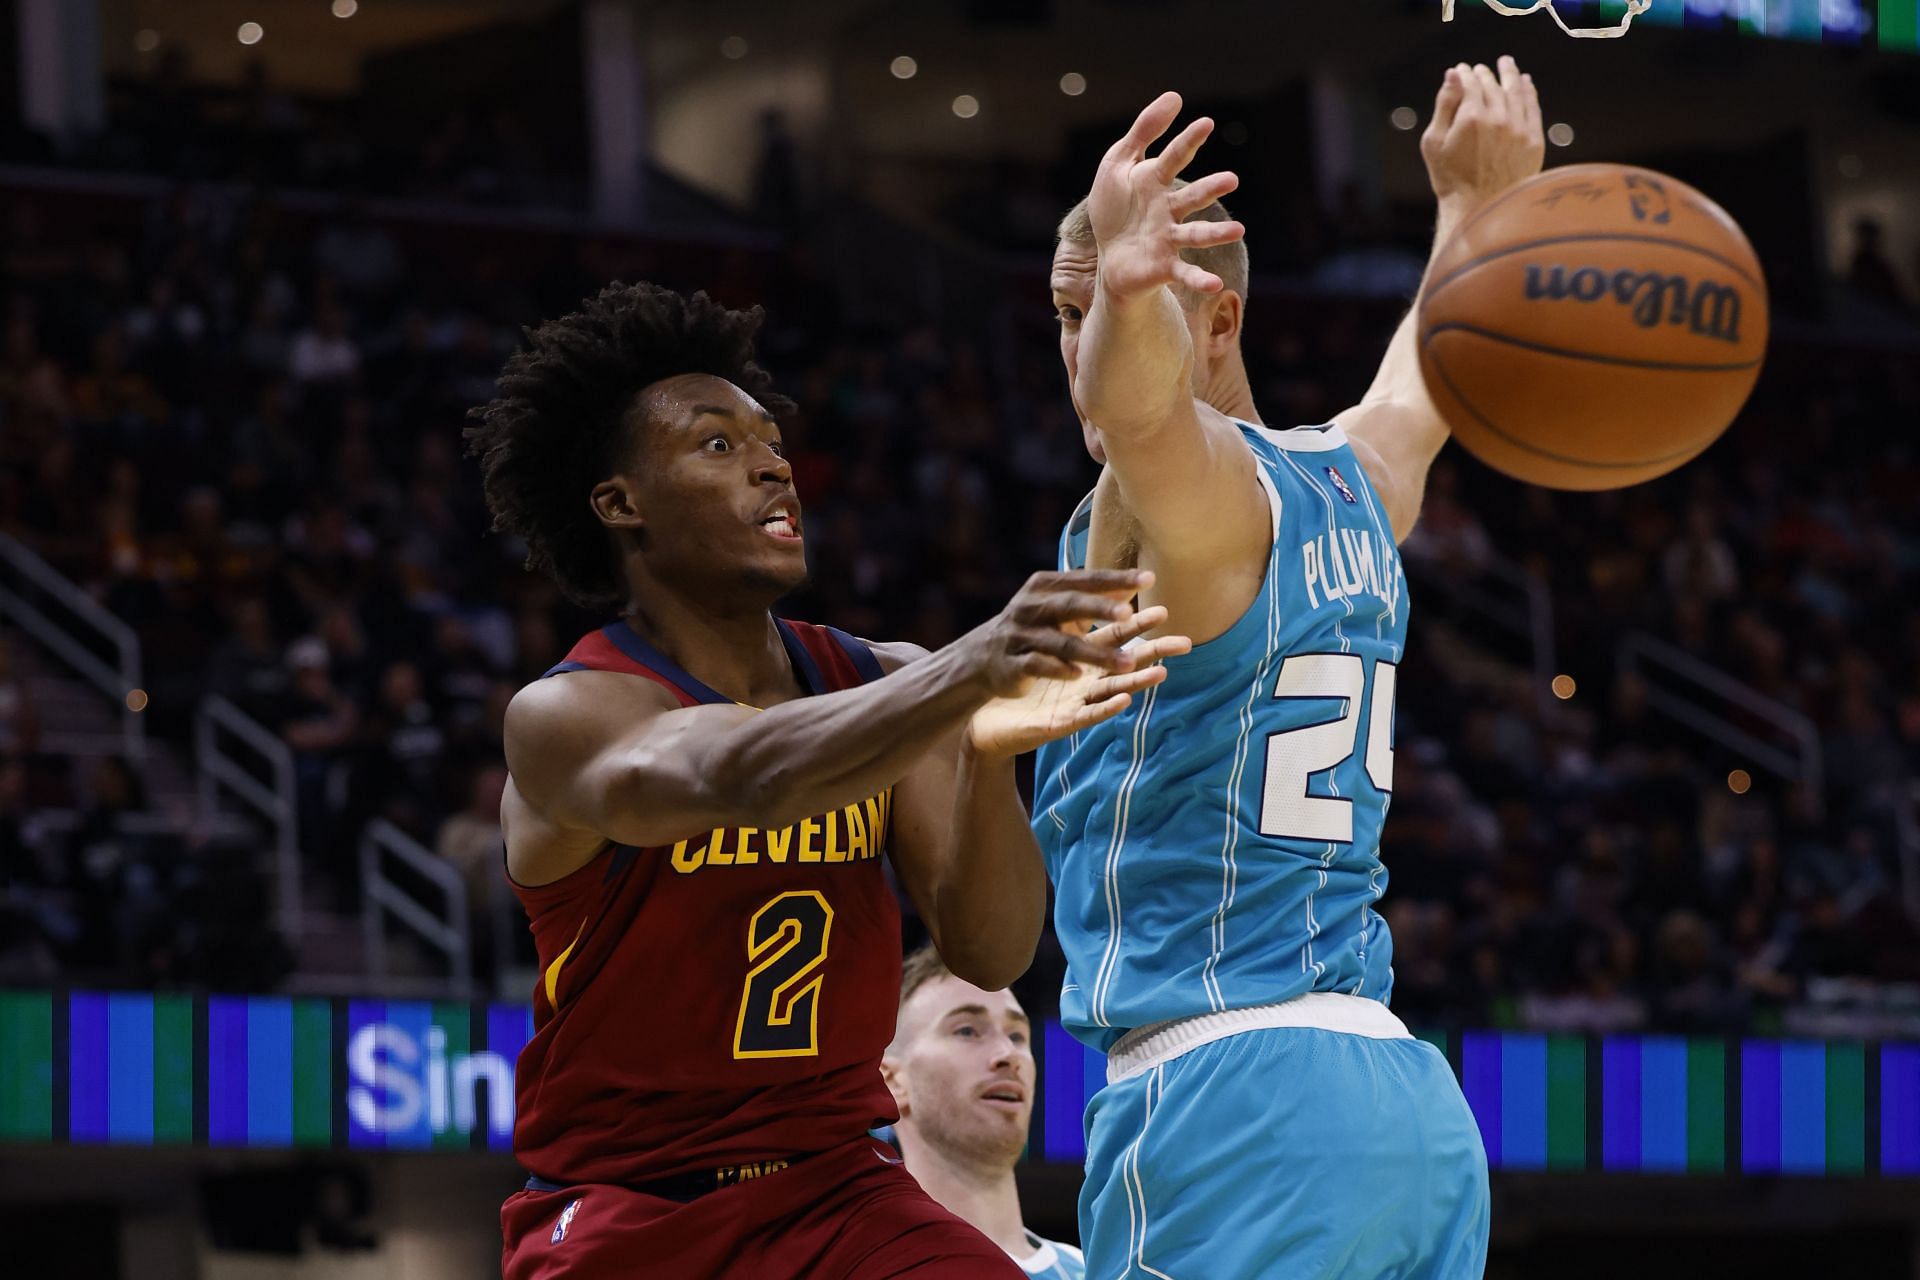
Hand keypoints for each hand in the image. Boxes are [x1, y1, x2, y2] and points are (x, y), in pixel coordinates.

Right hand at [960, 569, 1160, 699]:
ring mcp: (1020, 636)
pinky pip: (1038, 666)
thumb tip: (1139, 582)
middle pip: (1070, 605)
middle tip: (1129, 613)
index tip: (1149, 579)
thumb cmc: (1033, 625)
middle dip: (1100, 608)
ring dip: (1094, 653)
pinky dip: (1059, 670)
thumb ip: (1095, 595)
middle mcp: (1031, 607)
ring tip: (1126, 663)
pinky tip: (1080, 676)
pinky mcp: (1012, 665)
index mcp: (1045, 586)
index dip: (1115, 579)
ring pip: (1060, 643)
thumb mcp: (1059, 605)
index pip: (1085, 580)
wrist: (982, 656)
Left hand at [969, 605, 1191, 757]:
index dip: (1138, 624)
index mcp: (1083, 659)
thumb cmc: (1019, 682)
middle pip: (1125, 662)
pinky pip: (1088, 714)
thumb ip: (1065, 623)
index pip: (1115, 636)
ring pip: (1113, 689)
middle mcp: (1086, 681)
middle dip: (1154, 652)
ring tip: (1163, 672)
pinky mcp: (1062, 722)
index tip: (1163, 609)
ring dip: (1137, 680)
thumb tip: (1078, 588)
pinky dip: (1107, 707)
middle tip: (1184, 643)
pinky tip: (1126, 701)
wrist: (987, 717)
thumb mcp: (1044, 647)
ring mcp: (1076, 702)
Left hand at [1087, 92, 1245, 302]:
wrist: (1108, 254)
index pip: (1174, 157)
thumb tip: (1175, 96)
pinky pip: (1184, 273)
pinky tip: (1216, 286)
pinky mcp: (1164, 266)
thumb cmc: (1115, 207)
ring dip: (1216, 234)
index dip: (1188, 141)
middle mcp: (1168, 209)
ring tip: (1239, 231)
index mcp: (1155, 182)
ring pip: (1195, 234)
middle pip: (1192, 197)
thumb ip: (1144, 131)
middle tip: (1231, 179)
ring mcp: (1168, 238)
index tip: (1206, 123)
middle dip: (1210, 189)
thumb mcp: (1118, 163)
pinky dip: (1200, 279)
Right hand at [1421, 56, 1543, 215]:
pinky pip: (1533, 108)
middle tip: (1480, 69)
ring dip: (1510, 75)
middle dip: (1485, 74)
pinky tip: (1525, 82)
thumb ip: (1444, 105)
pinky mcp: (1534, 141)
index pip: (1471, 84)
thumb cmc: (1449, 178)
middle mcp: (1498, 119)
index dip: (1465, 74)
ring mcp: (1519, 129)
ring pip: (1516, 92)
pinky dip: (1529, 92)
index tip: (1462, 70)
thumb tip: (1452, 74)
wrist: (1478, 209)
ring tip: (1506, 63)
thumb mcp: (1434, 142)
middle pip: (1493, 86)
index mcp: (1471, 117)